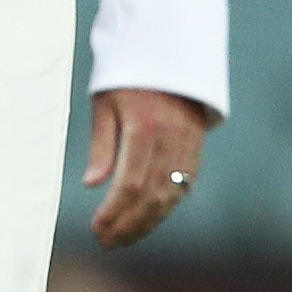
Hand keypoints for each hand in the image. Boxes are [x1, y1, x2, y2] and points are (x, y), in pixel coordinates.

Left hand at [85, 87, 214, 246]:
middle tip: (109, 242)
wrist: (169, 49)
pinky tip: (149, 218)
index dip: (115, 213)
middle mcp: (171, 140)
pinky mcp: (197, 146)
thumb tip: (93, 184)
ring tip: (126, 238)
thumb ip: (102, 145)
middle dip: (130, 225)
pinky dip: (166, 206)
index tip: (98, 230)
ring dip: (149, 222)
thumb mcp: (105, 102)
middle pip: (152, 196)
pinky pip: (184, 185)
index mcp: (144, 128)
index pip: (130, 184)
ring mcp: (188, 144)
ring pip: (171, 195)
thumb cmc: (127, 75)